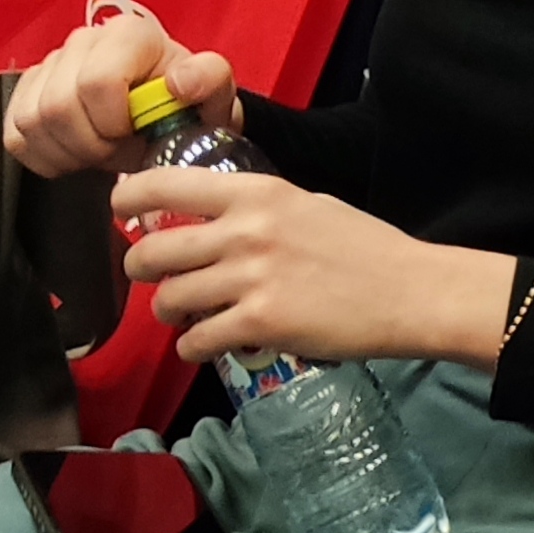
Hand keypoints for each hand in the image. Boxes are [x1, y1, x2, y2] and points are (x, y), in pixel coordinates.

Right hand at [4, 14, 235, 179]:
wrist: (168, 113)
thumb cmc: (189, 101)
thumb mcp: (214, 91)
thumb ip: (209, 79)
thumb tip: (179, 82)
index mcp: (129, 35)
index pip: (97, 82)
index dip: (114, 121)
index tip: (136, 132)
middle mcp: (84, 42)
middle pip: (58, 107)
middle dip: (93, 143)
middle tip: (121, 148)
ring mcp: (50, 66)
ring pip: (32, 122)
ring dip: (70, 152)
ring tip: (104, 150)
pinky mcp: (27, 94)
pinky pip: (15, 136)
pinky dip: (47, 156)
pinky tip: (79, 153)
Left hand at [112, 168, 513, 364]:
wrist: (413, 292)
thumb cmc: (368, 248)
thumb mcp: (311, 206)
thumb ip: (259, 210)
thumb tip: (211, 221)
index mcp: (259, 194)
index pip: (165, 185)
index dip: (128, 198)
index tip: (120, 210)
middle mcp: (246, 231)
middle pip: (150, 252)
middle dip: (141, 270)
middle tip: (156, 278)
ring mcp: (251, 279)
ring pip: (168, 301)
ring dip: (171, 313)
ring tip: (192, 315)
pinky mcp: (259, 323)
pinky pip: (194, 341)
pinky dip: (194, 348)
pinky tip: (210, 344)